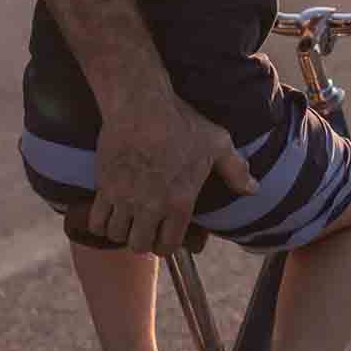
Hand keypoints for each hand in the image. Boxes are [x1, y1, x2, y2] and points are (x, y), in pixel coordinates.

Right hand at [84, 87, 256, 255]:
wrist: (142, 104)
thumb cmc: (182, 122)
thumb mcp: (217, 143)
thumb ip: (236, 170)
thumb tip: (253, 189)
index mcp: (180, 202)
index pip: (169, 246)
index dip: (166, 244)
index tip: (164, 235)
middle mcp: (151, 206)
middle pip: (140, 245)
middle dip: (143, 240)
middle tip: (144, 227)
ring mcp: (126, 198)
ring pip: (118, 235)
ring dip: (122, 231)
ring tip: (127, 219)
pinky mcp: (104, 187)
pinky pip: (96, 221)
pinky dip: (100, 221)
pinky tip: (109, 210)